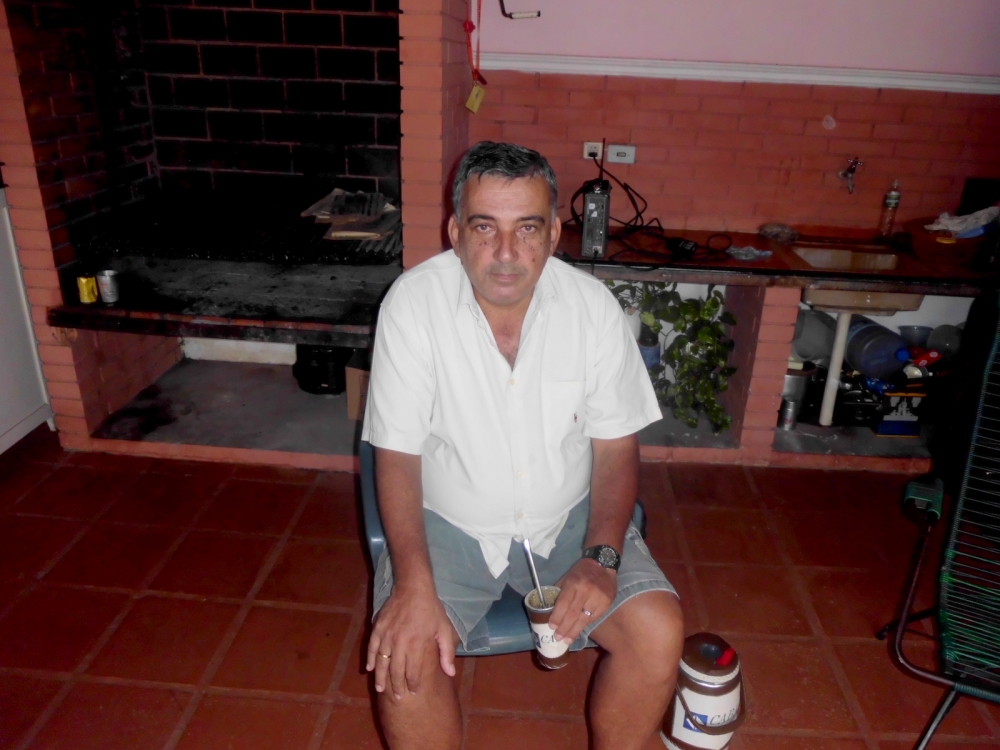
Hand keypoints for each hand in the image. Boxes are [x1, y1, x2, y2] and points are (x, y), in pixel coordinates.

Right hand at [366, 584, 456, 699]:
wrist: (413, 588)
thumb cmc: (431, 609)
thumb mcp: (444, 629)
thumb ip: (446, 652)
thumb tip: (451, 673)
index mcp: (417, 645)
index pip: (413, 672)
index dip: (413, 684)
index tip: (414, 692)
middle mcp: (400, 643)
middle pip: (396, 671)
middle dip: (397, 687)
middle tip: (397, 698)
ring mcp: (387, 636)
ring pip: (382, 662)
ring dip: (381, 678)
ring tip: (381, 690)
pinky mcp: (378, 628)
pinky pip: (372, 647)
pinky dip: (370, 659)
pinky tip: (370, 669)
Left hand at [548, 558, 616, 643]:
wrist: (603, 564)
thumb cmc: (581, 571)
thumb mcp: (567, 577)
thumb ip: (559, 592)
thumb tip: (549, 609)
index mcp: (573, 583)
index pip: (563, 603)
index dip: (557, 617)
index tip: (552, 627)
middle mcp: (586, 591)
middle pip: (573, 614)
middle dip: (564, 628)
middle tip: (558, 638)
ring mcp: (598, 598)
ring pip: (584, 619)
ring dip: (574, 631)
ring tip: (567, 640)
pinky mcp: (606, 603)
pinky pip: (593, 618)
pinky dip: (585, 625)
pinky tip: (578, 630)